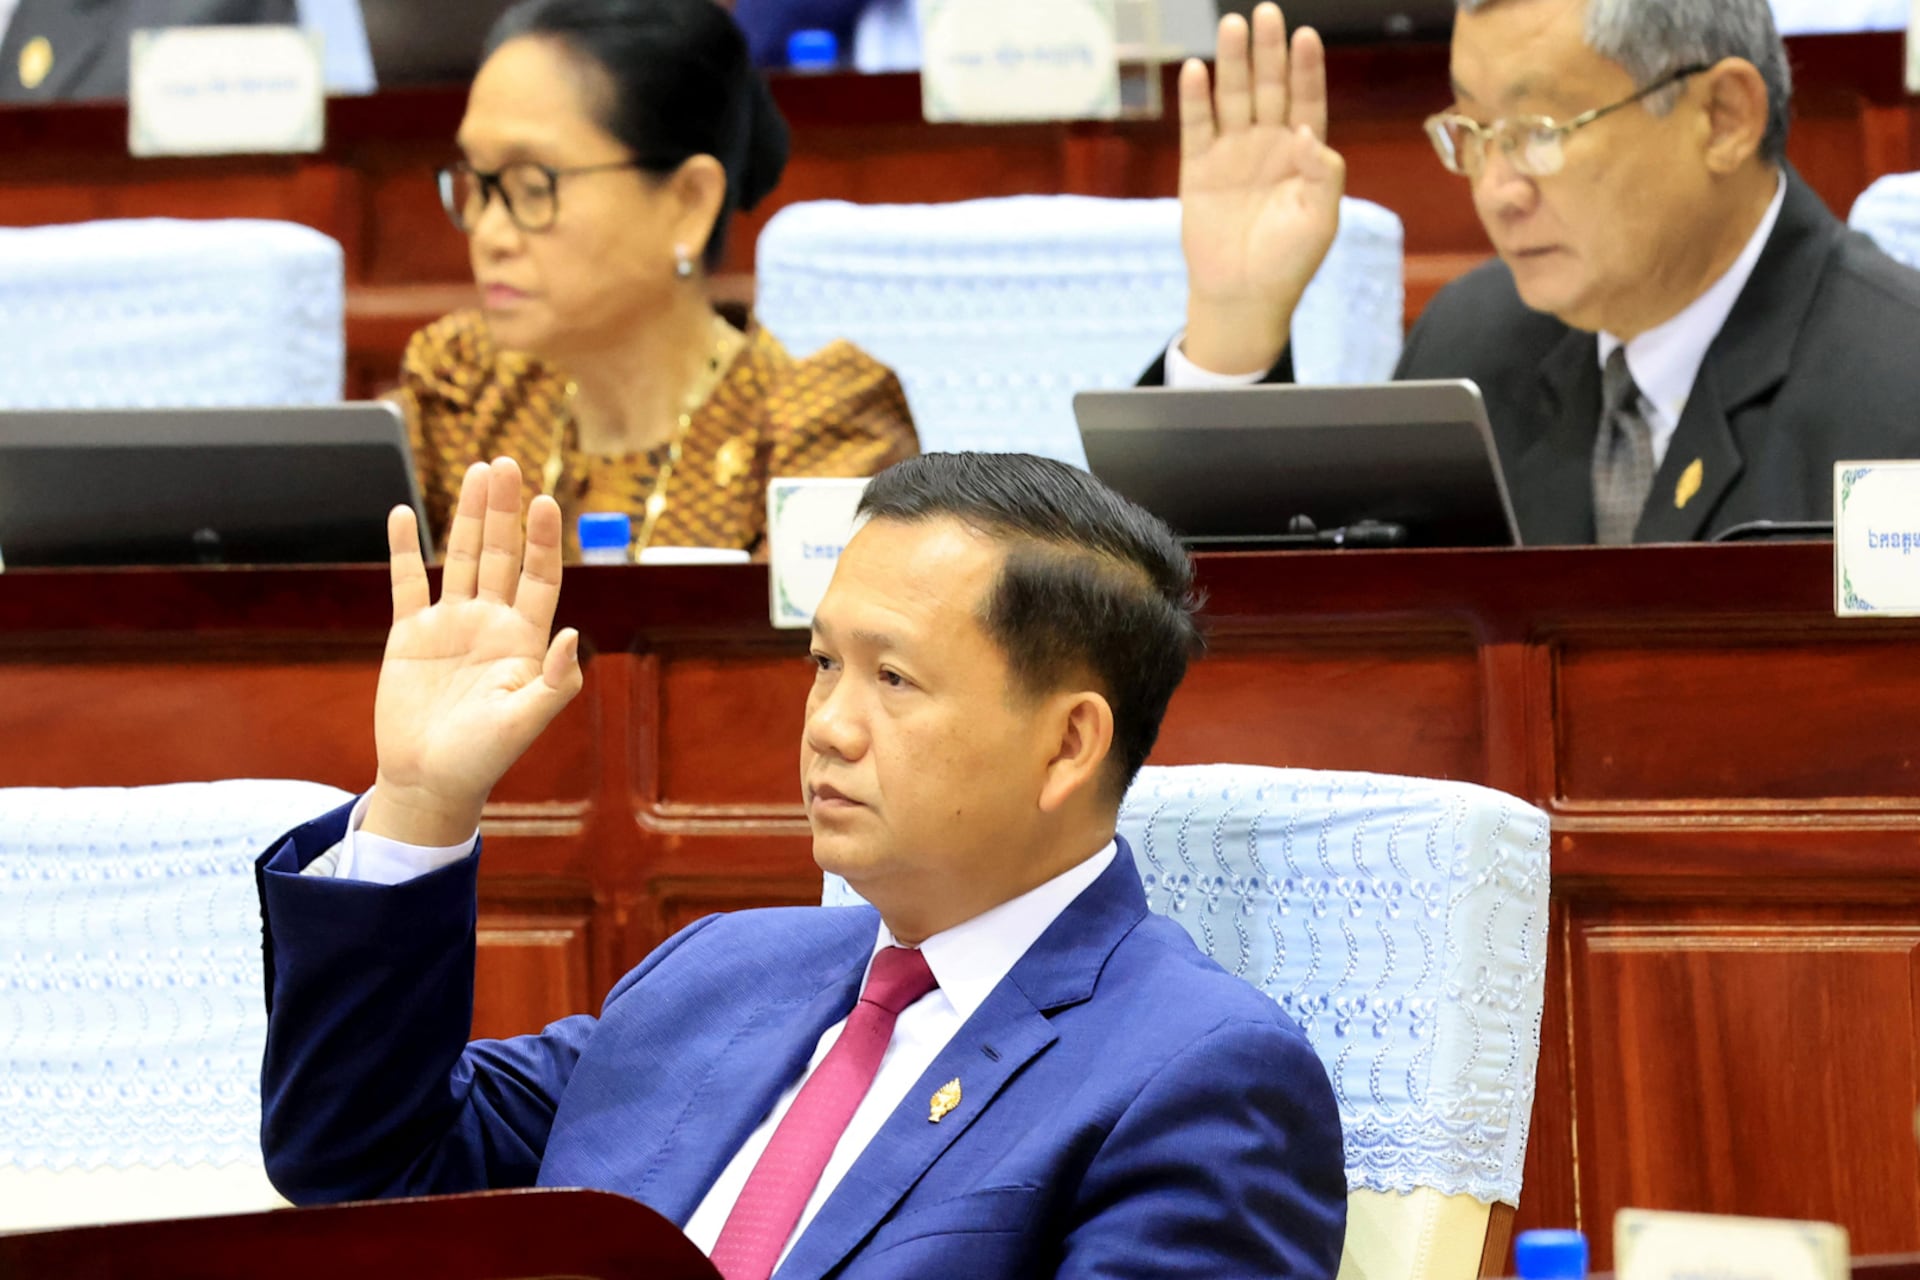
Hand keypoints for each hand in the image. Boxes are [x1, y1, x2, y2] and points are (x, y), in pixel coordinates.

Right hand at [365, 457, 583, 847]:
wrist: (428, 781)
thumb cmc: (483, 758)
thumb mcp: (526, 722)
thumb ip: (555, 682)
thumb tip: (572, 636)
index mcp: (525, 640)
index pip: (540, 577)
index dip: (543, 540)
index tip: (546, 502)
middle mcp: (491, 623)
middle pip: (502, 553)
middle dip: (504, 509)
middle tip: (506, 463)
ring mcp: (450, 624)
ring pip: (462, 557)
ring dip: (468, 516)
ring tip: (476, 471)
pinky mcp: (410, 634)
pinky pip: (406, 583)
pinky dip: (405, 550)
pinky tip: (405, 514)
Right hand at [1178, 3, 1345, 374]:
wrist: (1242, 296)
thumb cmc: (1289, 262)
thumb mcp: (1320, 219)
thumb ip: (1323, 173)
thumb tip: (1306, 131)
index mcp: (1302, 155)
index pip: (1307, 100)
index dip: (1306, 68)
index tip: (1306, 36)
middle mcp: (1267, 145)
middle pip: (1269, 87)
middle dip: (1268, 51)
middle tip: (1265, 13)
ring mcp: (1232, 154)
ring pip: (1233, 98)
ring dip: (1233, 63)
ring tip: (1233, 26)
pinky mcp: (1199, 169)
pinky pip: (1198, 127)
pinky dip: (1196, 99)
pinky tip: (1196, 70)